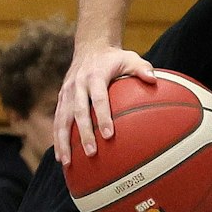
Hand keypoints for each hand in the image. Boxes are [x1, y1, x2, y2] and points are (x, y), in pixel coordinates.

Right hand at [55, 46, 155, 162]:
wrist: (90, 48)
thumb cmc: (115, 58)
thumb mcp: (130, 58)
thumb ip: (142, 68)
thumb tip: (154, 80)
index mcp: (95, 76)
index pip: (98, 99)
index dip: (102, 117)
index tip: (109, 135)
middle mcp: (77, 85)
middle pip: (79, 112)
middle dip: (84, 134)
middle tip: (91, 153)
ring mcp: (67, 93)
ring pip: (62, 120)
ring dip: (64, 142)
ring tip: (68, 163)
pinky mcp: (61, 100)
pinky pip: (57, 122)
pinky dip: (58, 140)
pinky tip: (63, 159)